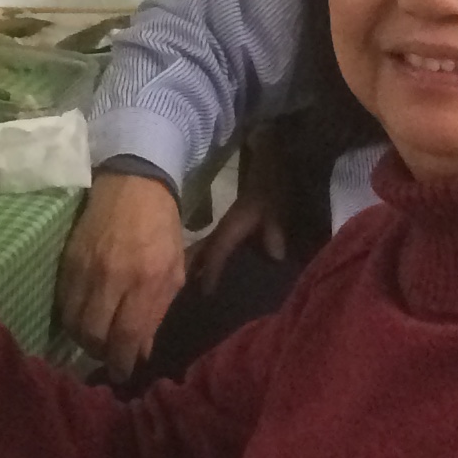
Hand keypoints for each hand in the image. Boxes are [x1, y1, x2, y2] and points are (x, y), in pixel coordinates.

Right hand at [55, 168, 186, 376]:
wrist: (133, 184)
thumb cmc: (162, 229)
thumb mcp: (173, 271)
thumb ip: (158, 312)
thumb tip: (141, 351)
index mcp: (147, 280)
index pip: (126, 335)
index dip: (121, 362)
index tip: (122, 374)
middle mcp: (113, 277)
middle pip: (93, 334)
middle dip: (100, 353)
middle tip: (108, 355)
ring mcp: (86, 268)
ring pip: (73, 321)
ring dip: (82, 338)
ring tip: (94, 337)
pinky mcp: (67, 259)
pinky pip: (62, 302)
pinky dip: (71, 316)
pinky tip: (82, 316)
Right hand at [185, 133, 287, 297]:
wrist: (268, 165)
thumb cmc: (272, 188)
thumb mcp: (276, 208)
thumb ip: (274, 230)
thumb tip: (276, 256)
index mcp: (232, 226)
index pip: (217, 251)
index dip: (211, 270)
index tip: (205, 292)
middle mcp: (224, 229)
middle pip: (202, 252)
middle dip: (192, 271)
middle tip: (182, 293)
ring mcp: (224, 228)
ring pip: (204, 250)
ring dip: (196, 265)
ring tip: (186, 287)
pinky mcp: (230, 228)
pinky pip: (213, 247)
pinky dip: (207, 259)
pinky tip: (206, 270)